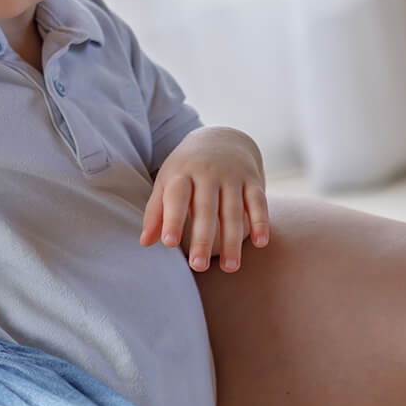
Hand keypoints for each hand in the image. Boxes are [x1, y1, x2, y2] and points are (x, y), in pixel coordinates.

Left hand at [139, 126, 269, 272]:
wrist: (220, 137)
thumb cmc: (187, 169)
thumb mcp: (167, 182)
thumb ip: (156, 211)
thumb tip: (144, 242)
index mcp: (181, 173)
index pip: (176, 197)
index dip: (173, 219)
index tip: (169, 243)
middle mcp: (206, 172)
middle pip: (205, 208)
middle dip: (202, 238)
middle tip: (198, 266)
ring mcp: (231, 174)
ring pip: (232, 209)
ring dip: (232, 239)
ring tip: (230, 268)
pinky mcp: (251, 179)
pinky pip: (257, 200)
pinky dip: (260, 220)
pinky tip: (260, 243)